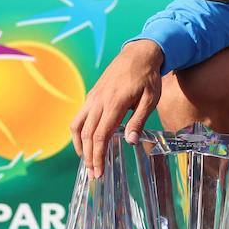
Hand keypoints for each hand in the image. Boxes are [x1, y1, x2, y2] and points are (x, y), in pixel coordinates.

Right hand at [69, 39, 164, 178]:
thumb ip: (139, 120)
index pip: (100, 136)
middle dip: (88, 157)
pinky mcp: (92, 95)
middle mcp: (99, 101)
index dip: (98, 156)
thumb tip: (130, 141)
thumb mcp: (151, 99)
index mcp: (114, 103)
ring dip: (80, 145)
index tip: (99, 172)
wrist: (138, 54)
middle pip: (87, 135)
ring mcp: (93, 98)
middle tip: (94, 174)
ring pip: (77, 125)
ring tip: (86, 161)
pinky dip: (79, 132)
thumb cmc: (148, 77)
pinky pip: (79, 116)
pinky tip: (85, 141)